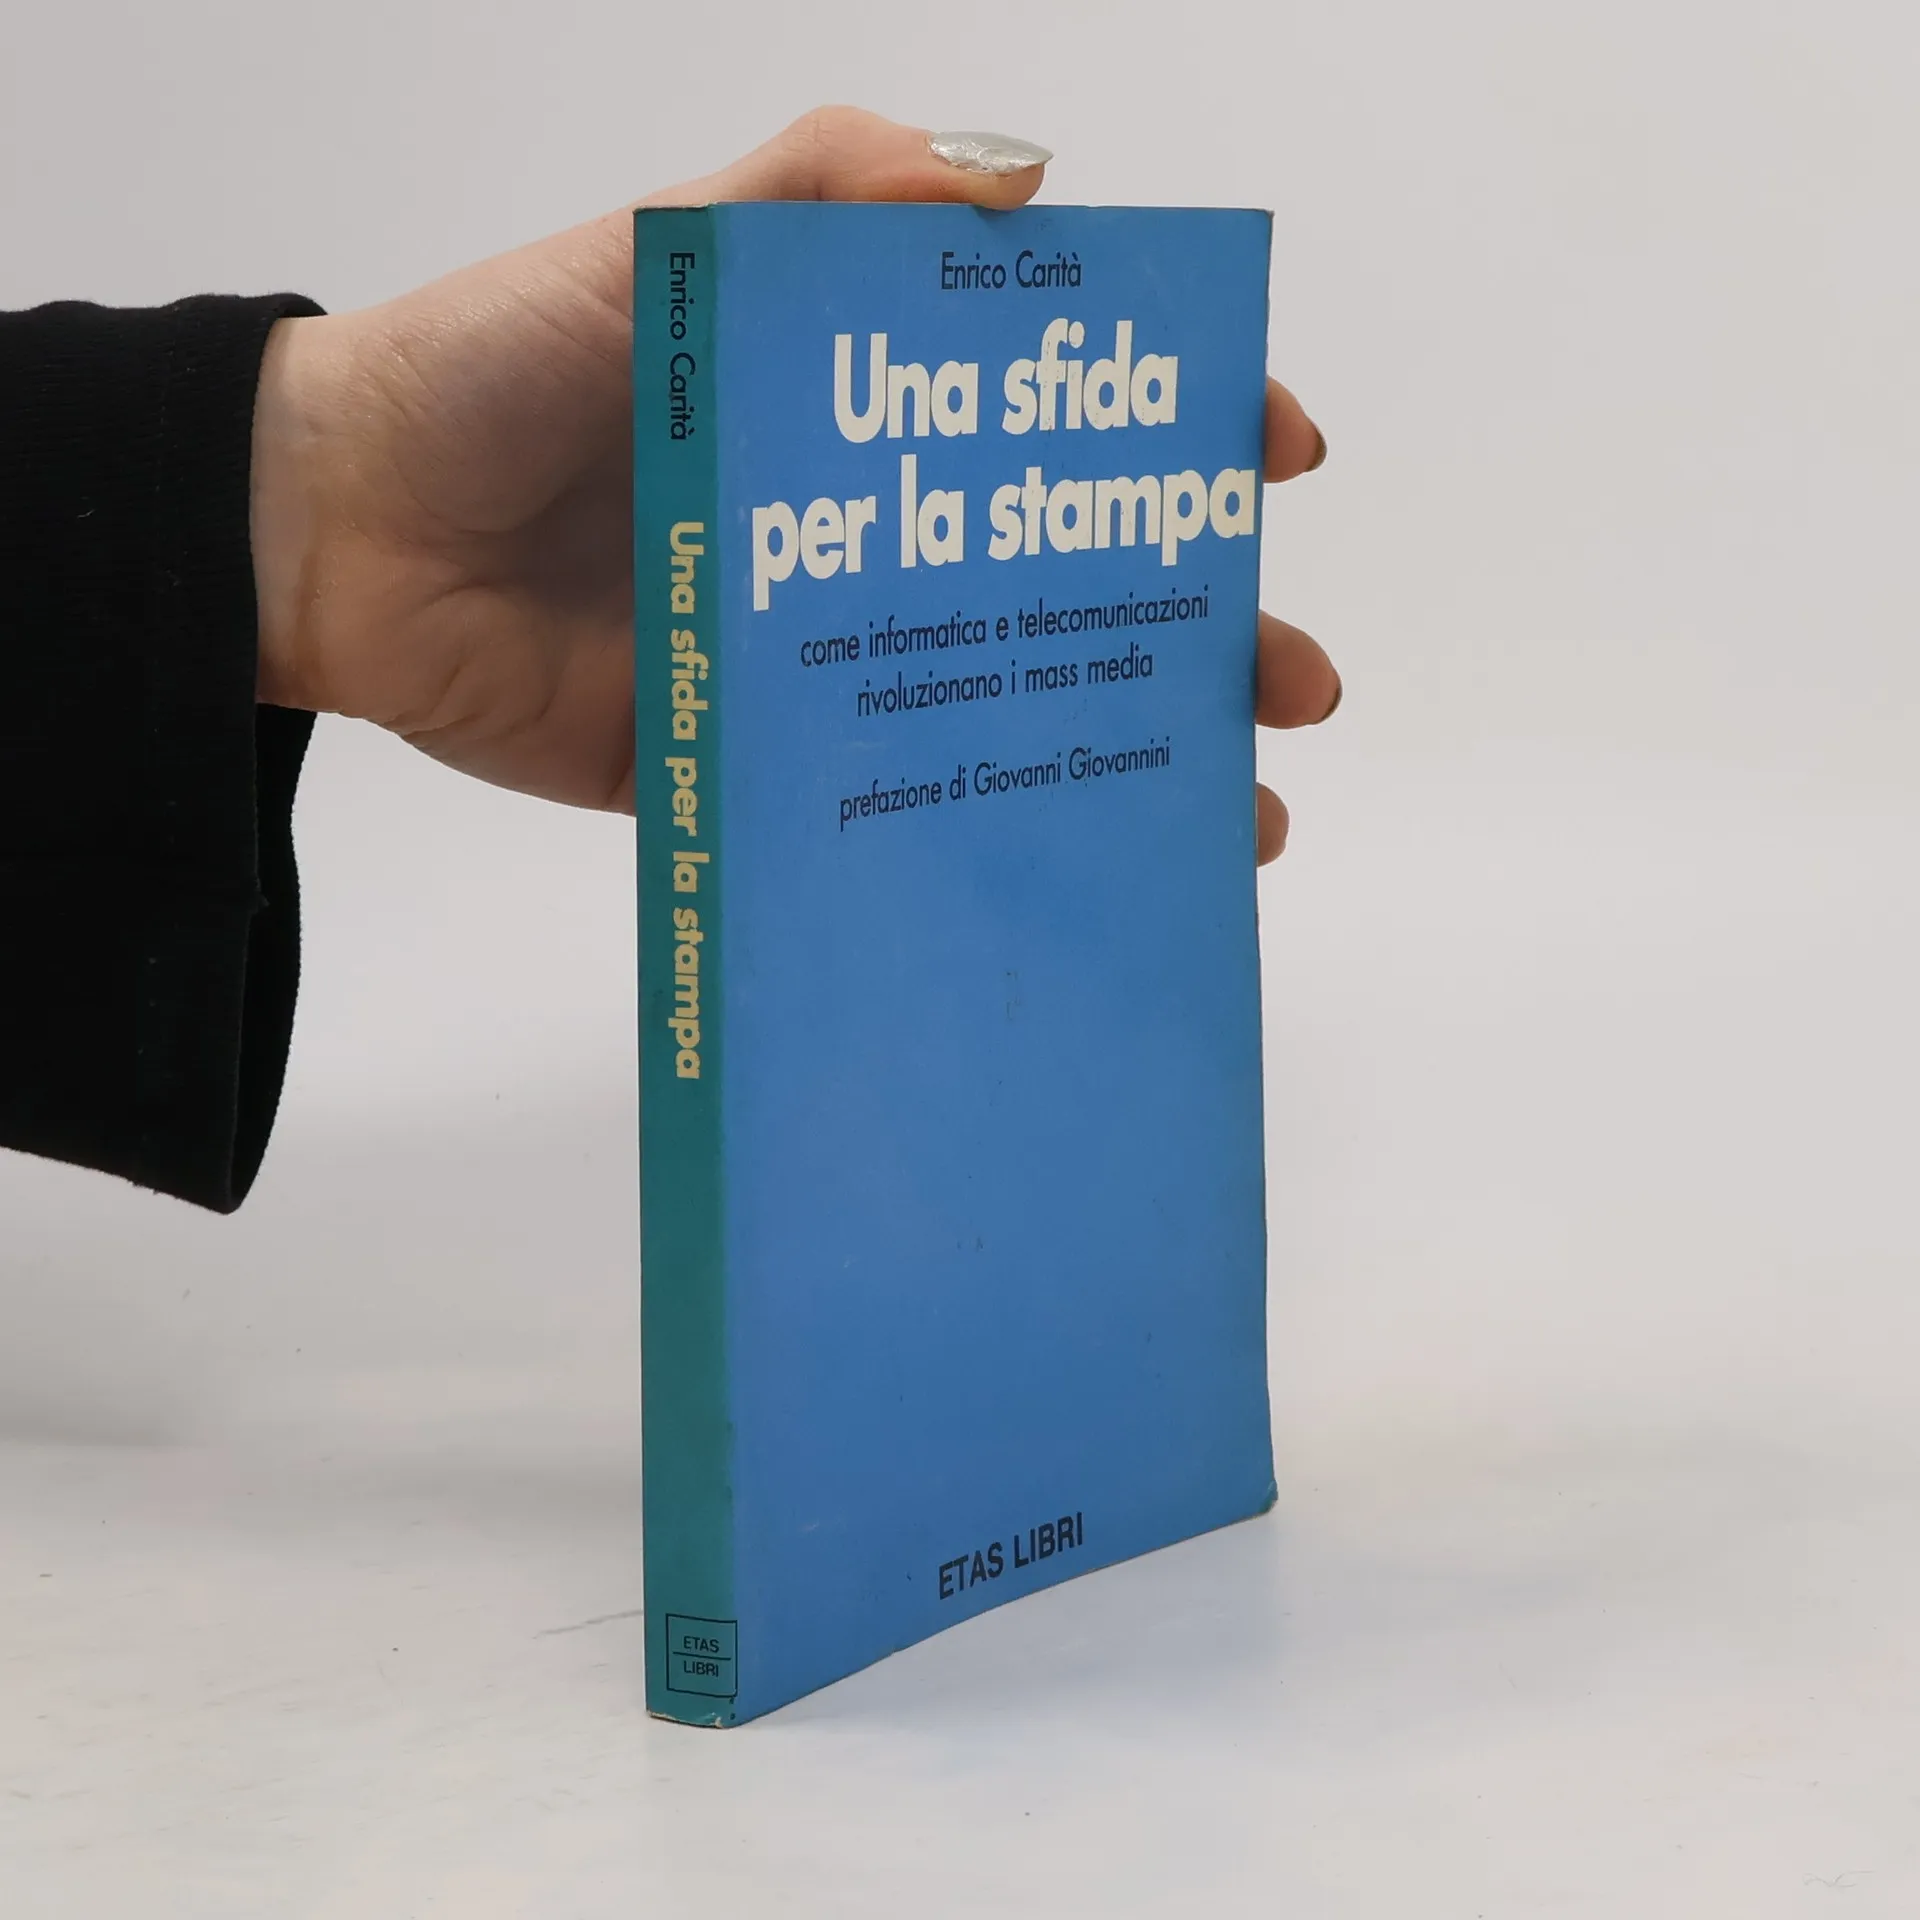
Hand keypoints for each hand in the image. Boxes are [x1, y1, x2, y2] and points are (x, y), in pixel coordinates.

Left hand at [249, 106, 1338, 858]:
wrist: (341, 534)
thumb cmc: (500, 366)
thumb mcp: (667, 243)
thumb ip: (825, 191)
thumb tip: (1027, 180)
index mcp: (868, 418)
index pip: (1065, 426)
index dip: (1180, 438)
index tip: (1272, 462)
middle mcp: (867, 546)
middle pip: (1070, 591)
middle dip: (1201, 630)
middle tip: (1288, 678)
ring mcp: (819, 671)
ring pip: (1007, 717)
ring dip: (1131, 762)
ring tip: (1236, 816)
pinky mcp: (755, 775)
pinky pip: (887, 814)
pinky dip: (985, 846)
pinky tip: (1074, 875)